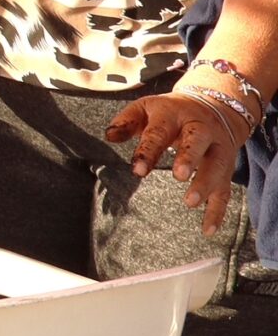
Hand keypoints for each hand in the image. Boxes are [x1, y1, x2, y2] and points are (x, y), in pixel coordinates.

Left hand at [108, 89, 245, 233]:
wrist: (214, 105)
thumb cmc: (170, 112)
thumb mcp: (146, 108)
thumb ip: (126, 121)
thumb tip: (109, 137)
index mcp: (174, 114)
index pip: (160, 132)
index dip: (149, 150)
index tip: (138, 170)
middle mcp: (201, 129)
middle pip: (197, 142)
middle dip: (189, 158)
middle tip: (178, 176)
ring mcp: (218, 148)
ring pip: (217, 166)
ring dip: (206, 184)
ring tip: (190, 202)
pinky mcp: (227, 167)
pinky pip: (225, 189)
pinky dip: (218, 210)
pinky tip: (208, 230)